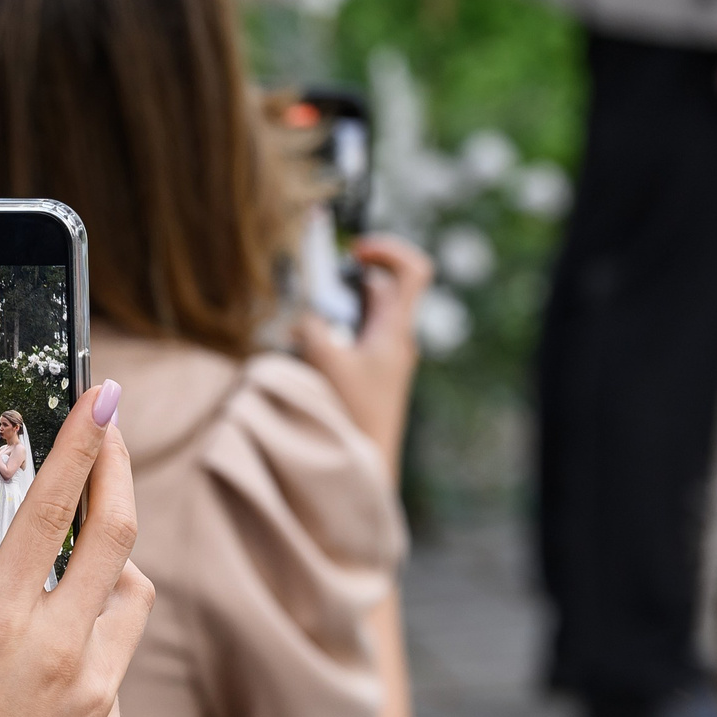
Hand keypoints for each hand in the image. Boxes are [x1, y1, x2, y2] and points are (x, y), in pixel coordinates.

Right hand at [0, 381, 153, 716]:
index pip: (55, 509)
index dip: (87, 443)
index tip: (108, 396)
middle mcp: (59, 649)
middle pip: (117, 535)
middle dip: (121, 471)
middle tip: (114, 436)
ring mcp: (95, 691)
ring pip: (132, 595)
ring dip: (114, 564)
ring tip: (82, 557)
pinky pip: (116, 660)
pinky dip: (94, 641)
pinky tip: (52, 661)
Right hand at [295, 235, 433, 478]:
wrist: (368, 466)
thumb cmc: (354, 416)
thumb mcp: (325, 362)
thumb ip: (311, 326)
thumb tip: (303, 313)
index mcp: (396, 330)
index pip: (413, 270)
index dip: (387, 250)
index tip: (355, 251)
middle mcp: (396, 339)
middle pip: (377, 289)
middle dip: (343, 283)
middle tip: (314, 291)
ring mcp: (384, 358)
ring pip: (359, 315)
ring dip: (331, 312)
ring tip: (303, 329)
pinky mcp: (370, 375)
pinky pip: (350, 339)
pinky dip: (328, 336)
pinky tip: (304, 353)